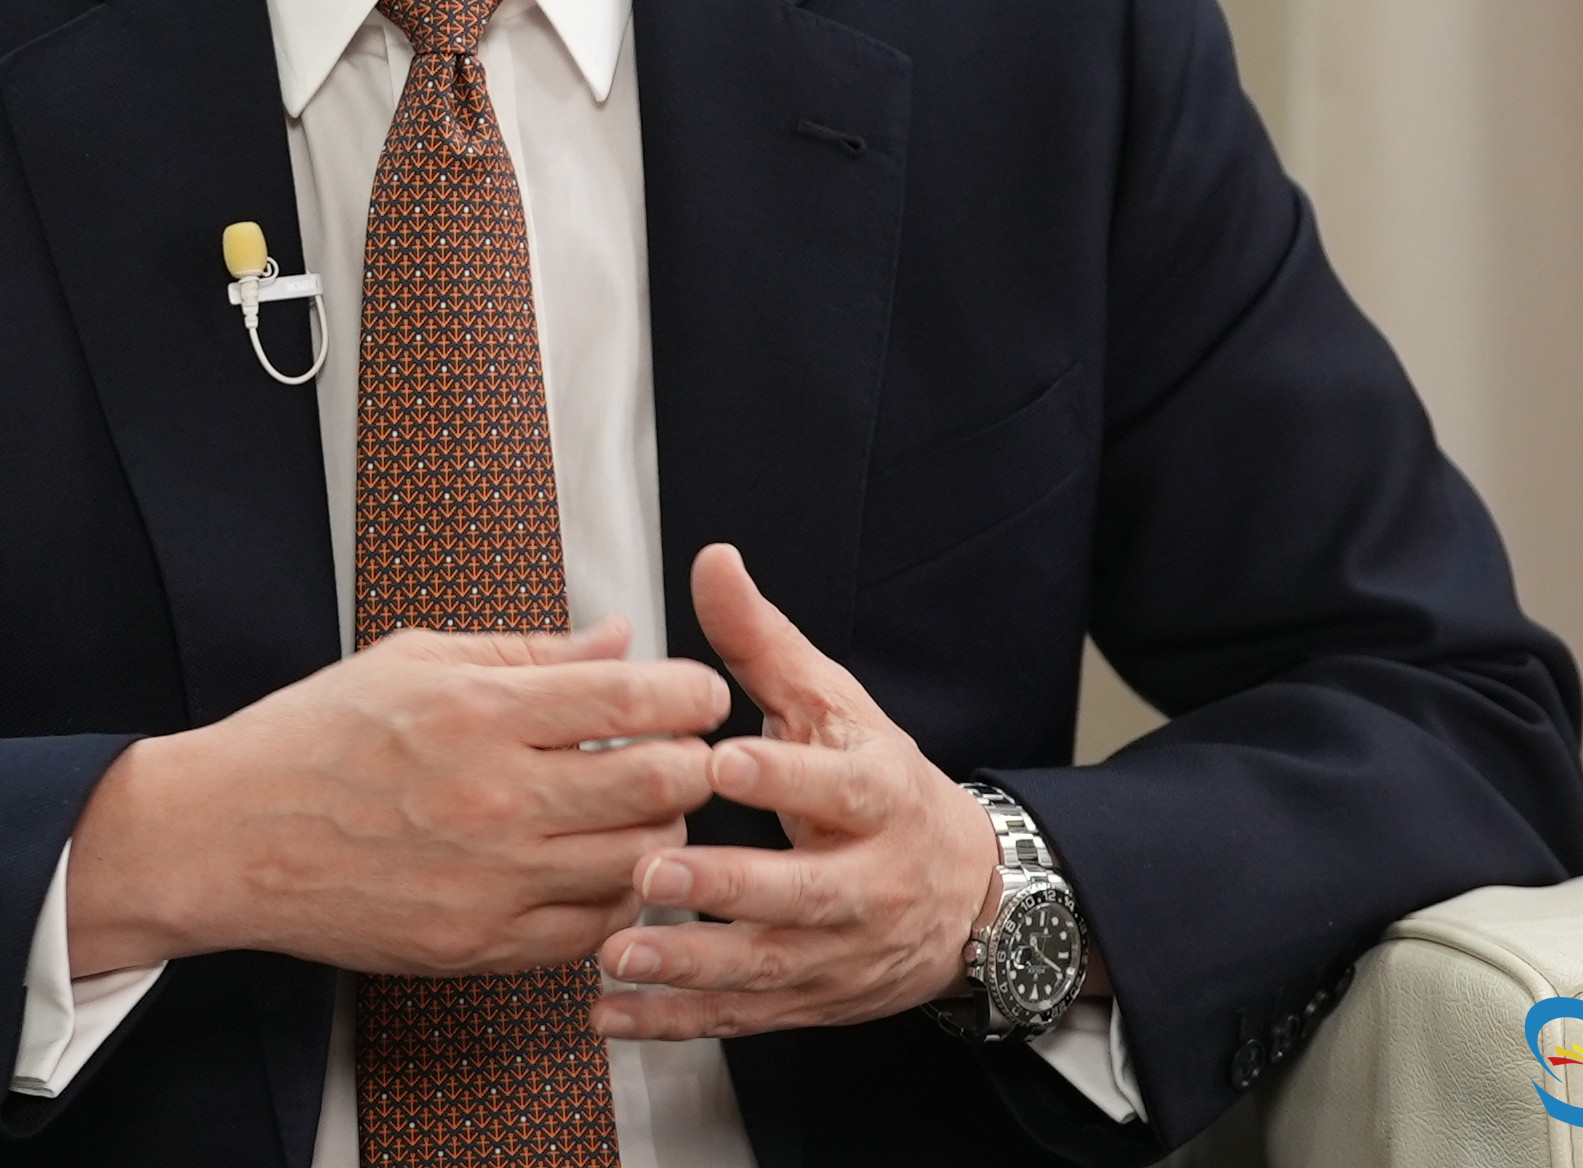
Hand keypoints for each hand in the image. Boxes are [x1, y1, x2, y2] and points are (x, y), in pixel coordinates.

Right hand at [66, 619, 727, 978]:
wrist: (224, 839)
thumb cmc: (308, 741)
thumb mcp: (413, 661)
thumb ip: (527, 651)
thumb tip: (618, 636)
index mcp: (476, 713)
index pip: (632, 700)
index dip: (690, 693)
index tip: (701, 692)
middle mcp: (492, 798)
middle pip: (659, 784)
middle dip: (694, 762)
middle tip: (688, 752)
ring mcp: (489, 880)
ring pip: (639, 863)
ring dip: (662, 832)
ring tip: (644, 810)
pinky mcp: (476, 945)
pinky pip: (591, 930)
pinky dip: (616, 898)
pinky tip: (600, 867)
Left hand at [591, 544, 1061, 1040]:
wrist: (970, 898)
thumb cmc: (877, 783)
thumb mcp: (835, 704)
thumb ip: (764, 642)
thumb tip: (713, 559)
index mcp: (875, 796)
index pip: (835, 785)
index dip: (783, 775)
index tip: (723, 760)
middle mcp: (865, 882)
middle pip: (799, 890)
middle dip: (726, 885)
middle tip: (652, 867)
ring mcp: (838, 952)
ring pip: (765, 966)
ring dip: (689, 967)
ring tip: (618, 953)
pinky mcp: (809, 1002)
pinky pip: (739, 1018)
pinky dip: (674, 1023)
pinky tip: (612, 1015)